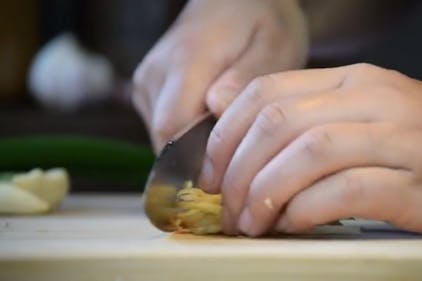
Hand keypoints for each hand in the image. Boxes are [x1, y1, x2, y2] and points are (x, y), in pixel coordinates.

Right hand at [132, 0, 307, 151]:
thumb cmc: (261, 20)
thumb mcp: (274, 43)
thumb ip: (247, 79)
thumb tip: (219, 110)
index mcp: (185, 62)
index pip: (174, 130)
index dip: (200, 162)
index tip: (232, 177)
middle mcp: (156, 74)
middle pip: (166, 140)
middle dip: (201, 162)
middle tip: (239, 167)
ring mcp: (147, 82)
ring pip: (163, 138)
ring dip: (194, 150)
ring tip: (230, 143)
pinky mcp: (148, 89)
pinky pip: (164, 127)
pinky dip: (188, 137)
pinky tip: (215, 128)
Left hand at [199, 63, 421, 236]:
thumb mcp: (360, 113)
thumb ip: (301, 114)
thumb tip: (232, 120)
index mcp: (351, 81)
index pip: (266, 92)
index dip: (226, 133)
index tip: (211, 172)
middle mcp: (371, 100)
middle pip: (278, 123)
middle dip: (236, 169)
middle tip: (224, 205)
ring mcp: (397, 139)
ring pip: (307, 153)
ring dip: (264, 192)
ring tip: (250, 222)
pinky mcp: (415, 183)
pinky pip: (345, 190)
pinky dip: (305, 209)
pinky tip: (290, 224)